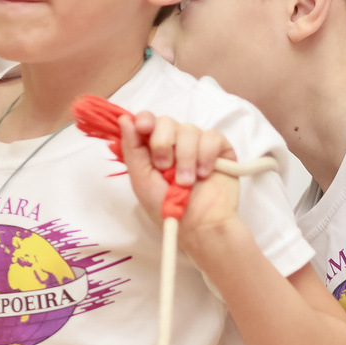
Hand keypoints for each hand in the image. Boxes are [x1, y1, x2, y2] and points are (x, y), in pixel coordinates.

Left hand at [115, 110, 243, 234]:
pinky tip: (205, 174)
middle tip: (165, 168)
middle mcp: (175, 143)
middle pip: (166, 121)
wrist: (199, 225)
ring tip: (187, 182)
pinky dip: (206, 155)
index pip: (147, 121)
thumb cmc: (168, 209)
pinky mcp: (220, 149)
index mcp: (154, 149)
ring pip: (189, 129)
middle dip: (163, 143)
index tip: (143, 127)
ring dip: (186, 157)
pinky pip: (212, 136)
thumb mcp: (142, 180)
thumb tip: (124, 119)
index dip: (145, 120)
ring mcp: (198, 145)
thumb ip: (132, 149)